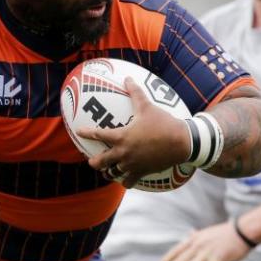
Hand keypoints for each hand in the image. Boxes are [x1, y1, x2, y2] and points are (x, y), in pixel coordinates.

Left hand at [76, 77, 190, 186]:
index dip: (87, 133)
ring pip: (113, 173)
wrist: (181, 142)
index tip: (79, 132)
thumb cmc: (163, 123)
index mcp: (121, 137)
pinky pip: (129, 182)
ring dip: (109, 172)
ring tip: (107, 171)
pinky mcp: (141, 172)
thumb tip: (128, 78)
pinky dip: (126, 181)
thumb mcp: (147, 106)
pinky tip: (126, 180)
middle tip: (91, 160)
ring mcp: (131, 165)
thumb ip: (135, 93)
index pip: (98, 135)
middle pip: (100, 162)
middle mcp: (123, 153)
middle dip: (94, 162)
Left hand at [159, 221, 250, 260]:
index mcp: (194, 239)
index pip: (177, 250)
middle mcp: (197, 246)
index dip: (168, 259)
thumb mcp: (207, 232)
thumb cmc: (226, 233)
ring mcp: (207, 253)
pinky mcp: (218, 260)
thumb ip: (197, 235)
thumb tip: (190, 233)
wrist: (242, 231)